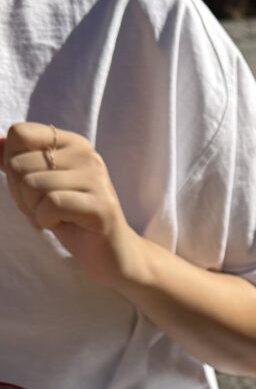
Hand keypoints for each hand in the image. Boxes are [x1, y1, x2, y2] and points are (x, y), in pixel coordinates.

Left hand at [0, 122, 141, 287]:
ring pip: (32, 185)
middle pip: (20, 163)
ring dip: (33, 210)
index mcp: (72, 143)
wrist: (112, 255)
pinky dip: (45, 221)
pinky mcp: (101, 207)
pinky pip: (51, 205)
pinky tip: (60, 225)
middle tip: (42, 210)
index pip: (19, 133)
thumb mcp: (41, 186)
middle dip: (20, 194)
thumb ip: (18, 161)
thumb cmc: (73, 221)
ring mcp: (96, 180)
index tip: (29, 187)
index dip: (10, 164)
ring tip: (52, 218)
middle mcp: (87, 155)